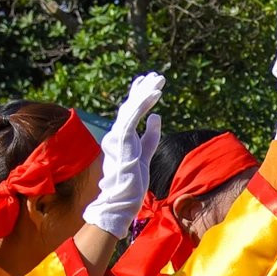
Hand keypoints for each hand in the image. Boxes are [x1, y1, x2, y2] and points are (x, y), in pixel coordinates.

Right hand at [84, 72, 165, 237]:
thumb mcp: (146, 153)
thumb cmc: (131, 182)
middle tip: (157, 76)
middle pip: (131, 105)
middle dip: (144, 89)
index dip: (139, 96)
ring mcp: (118, 136)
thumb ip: (151, 135)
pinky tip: (155, 93)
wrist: (121, 199)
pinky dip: (144, 103)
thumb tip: (157, 117)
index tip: (147, 83)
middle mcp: (117, 133)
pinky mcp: (122, 139)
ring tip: (159, 80)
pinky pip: (134, 116)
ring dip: (146, 91)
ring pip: (133, 107)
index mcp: (122, 137)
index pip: (130, 112)